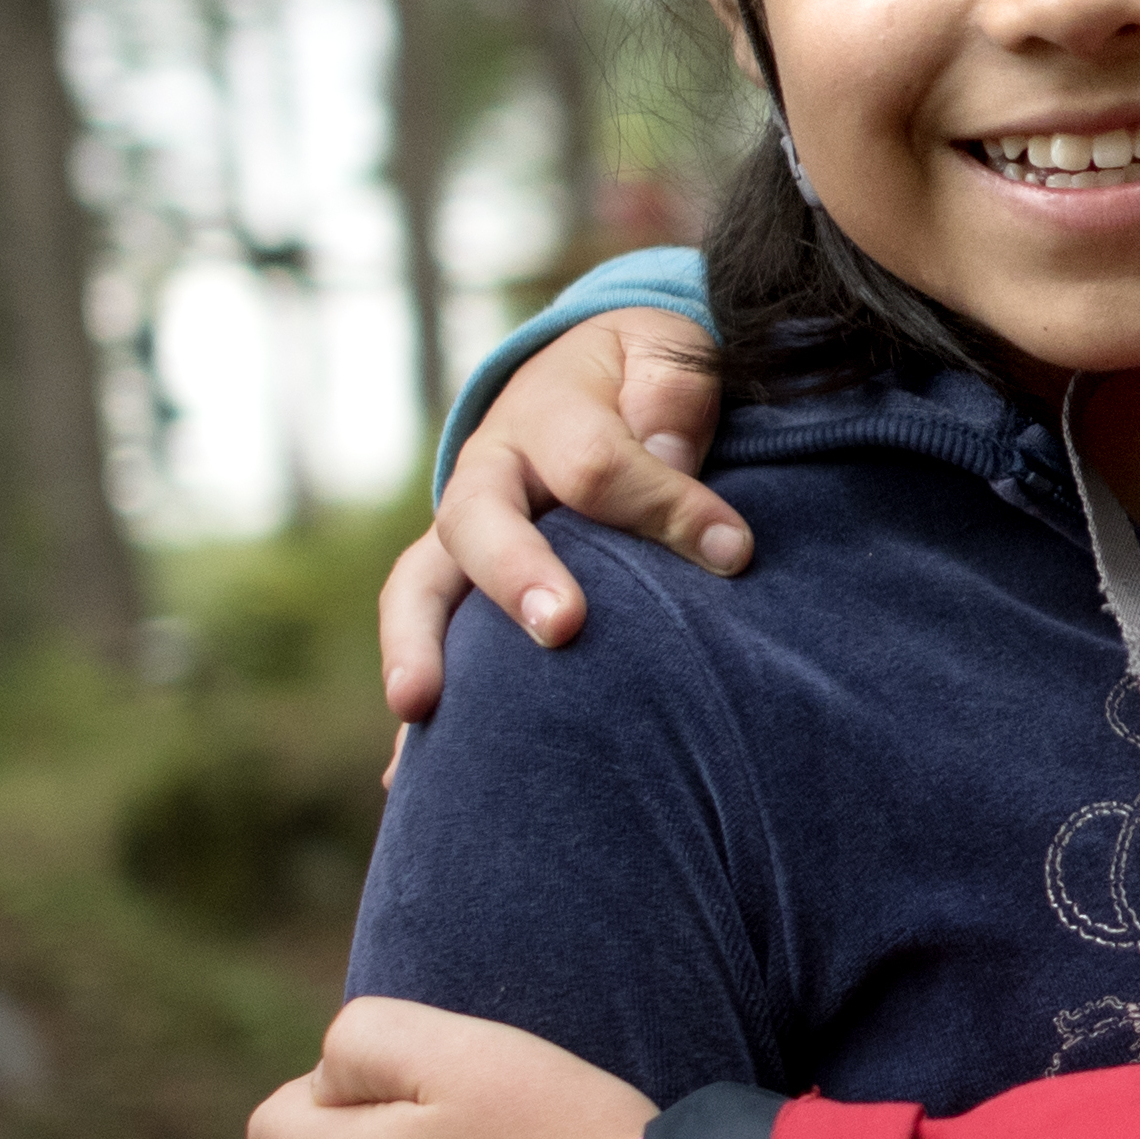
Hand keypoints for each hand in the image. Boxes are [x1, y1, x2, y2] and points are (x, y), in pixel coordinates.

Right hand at [378, 309, 748, 725]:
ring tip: (420, 707)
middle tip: (561, 628)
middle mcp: (490, 474)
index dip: (664, 505)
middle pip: (480, 520)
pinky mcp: (459, 588)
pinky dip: (417, 705)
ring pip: (421, 585)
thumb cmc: (643, 378)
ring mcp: (464, 536)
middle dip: (515, 575)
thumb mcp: (669, 358)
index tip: (732, 552)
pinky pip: (424, 643)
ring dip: (420, 644)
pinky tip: (407, 781)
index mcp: (548, 414)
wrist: (588, 377)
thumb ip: (673, 397)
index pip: (596, 463)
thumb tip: (671, 457)